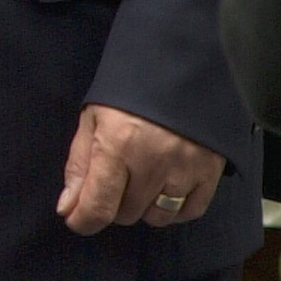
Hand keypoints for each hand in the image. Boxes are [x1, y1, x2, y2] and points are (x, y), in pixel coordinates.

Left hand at [56, 104, 225, 235]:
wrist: (184, 60)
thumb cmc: (131, 87)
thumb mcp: (94, 116)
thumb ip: (80, 165)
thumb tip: (68, 208)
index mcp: (118, 144)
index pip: (98, 207)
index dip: (82, 220)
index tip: (78, 217)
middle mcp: (153, 162)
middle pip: (126, 213)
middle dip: (113, 202)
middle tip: (116, 175)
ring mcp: (186, 168)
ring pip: (157, 216)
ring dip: (144, 205)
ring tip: (143, 177)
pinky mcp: (212, 170)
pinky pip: (189, 211)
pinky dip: (175, 207)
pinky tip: (167, 186)